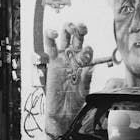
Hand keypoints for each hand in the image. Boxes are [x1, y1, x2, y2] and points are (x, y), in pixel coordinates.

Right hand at [44, 23, 94, 137]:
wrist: (63, 113)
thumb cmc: (77, 103)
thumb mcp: (85, 90)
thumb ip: (87, 79)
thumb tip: (90, 67)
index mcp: (84, 65)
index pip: (87, 51)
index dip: (88, 50)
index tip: (88, 51)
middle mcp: (74, 60)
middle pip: (77, 40)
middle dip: (79, 31)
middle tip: (81, 27)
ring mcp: (62, 60)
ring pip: (65, 39)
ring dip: (67, 30)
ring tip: (69, 26)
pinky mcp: (51, 62)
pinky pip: (50, 47)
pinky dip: (50, 37)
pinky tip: (53, 32)